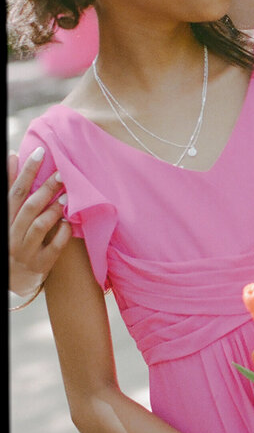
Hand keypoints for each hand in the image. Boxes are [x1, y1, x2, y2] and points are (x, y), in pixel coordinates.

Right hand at [8, 150, 71, 294]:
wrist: (16, 280)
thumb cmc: (13, 239)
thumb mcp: (8, 216)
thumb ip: (12, 190)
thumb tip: (11, 156)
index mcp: (4, 220)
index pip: (13, 192)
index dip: (24, 171)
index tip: (40, 152)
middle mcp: (10, 235)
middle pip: (27, 207)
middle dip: (44, 188)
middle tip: (61, 173)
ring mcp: (25, 252)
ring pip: (39, 226)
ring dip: (54, 208)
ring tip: (68, 194)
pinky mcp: (40, 264)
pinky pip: (54, 247)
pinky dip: (62, 233)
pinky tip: (69, 222)